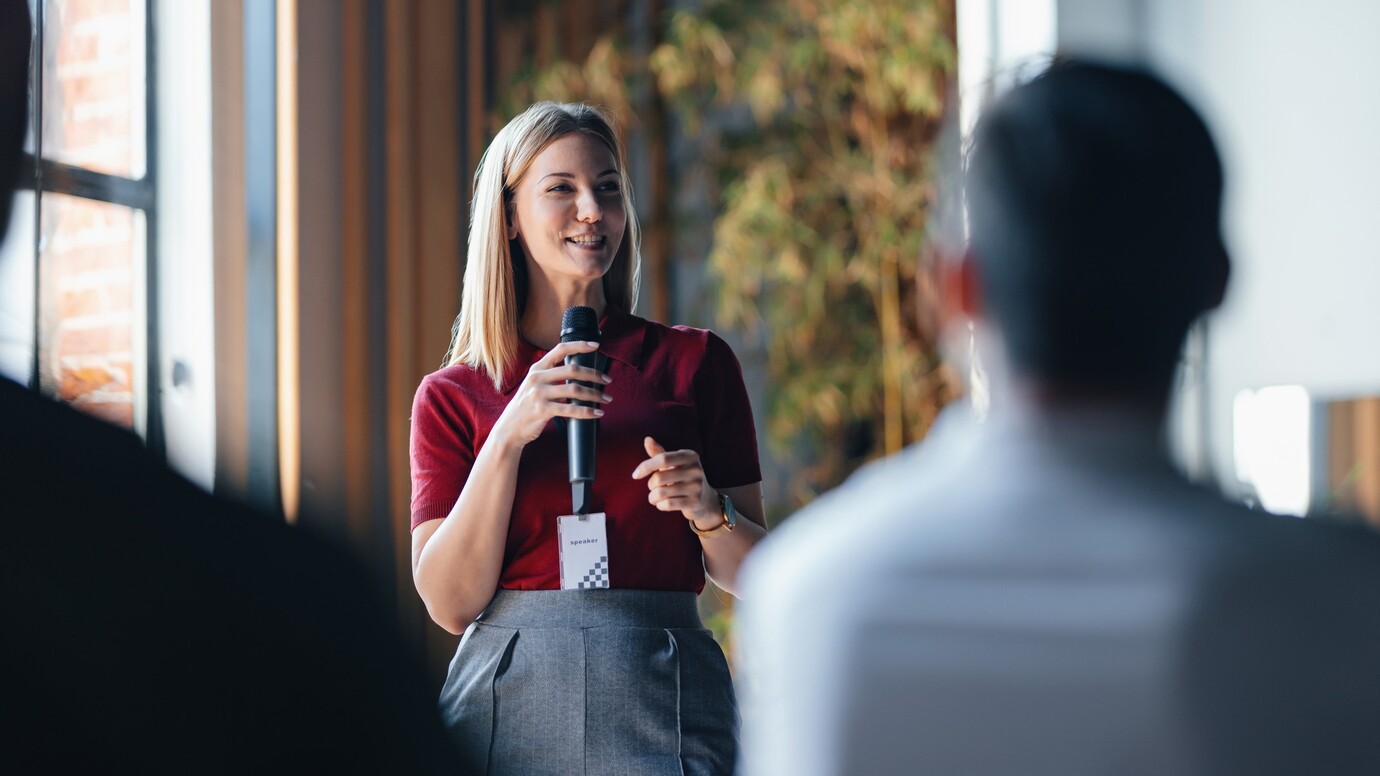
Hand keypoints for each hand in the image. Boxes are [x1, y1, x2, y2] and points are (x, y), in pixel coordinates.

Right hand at [490, 340, 610, 449]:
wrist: (509, 428)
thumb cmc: (527, 406)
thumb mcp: (534, 384)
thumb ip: (551, 376)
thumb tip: (579, 372)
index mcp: (537, 368)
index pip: (560, 349)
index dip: (579, 345)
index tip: (596, 345)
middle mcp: (537, 378)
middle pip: (573, 370)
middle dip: (594, 375)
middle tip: (607, 380)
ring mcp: (539, 394)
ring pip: (575, 390)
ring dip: (595, 394)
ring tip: (606, 399)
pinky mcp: (542, 410)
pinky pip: (571, 409)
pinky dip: (587, 411)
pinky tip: (597, 413)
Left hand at [631, 437, 720, 529]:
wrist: (705, 499)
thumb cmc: (683, 478)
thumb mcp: (673, 464)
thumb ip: (659, 453)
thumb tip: (647, 439)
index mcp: (690, 456)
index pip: (662, 458)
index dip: (646, 466)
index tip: (635, 475)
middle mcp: (696, 469)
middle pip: (659, 477)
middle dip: (650, 485)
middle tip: (653, 487)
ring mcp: (697, 486)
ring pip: (661, 493)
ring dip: (652, 497)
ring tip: (655, 498)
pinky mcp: (695, 502)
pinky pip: (667, 504)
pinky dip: (660, 505)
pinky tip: (662, 504)